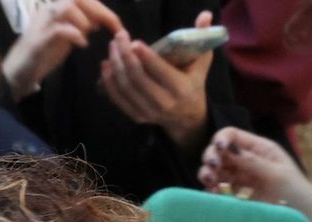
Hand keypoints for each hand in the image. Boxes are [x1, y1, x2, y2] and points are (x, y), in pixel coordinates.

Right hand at [2, 0, 123, 99]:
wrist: (19, 71)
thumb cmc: (43, 53)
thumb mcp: (67, 35)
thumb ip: (81, 25)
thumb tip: (99, 20)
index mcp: (57, 7)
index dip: (103, 9)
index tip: (117, 26)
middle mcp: (49, 10)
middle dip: (99, 12)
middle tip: (112, 29)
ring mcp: (43, 23)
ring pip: (67, 7)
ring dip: (84, 20)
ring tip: (89, 36)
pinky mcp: (38, 39)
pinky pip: (60, 29)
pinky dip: (75, 34)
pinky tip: (82, 44)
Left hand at [99, 11, 212, 150]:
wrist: (187, 117)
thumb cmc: (194, 83)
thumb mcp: (202, 61)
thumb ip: (202, 37)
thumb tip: (205, 14)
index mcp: (181, 88)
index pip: (159, 71)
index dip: (145, 56)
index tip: (133, 42)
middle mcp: (163, 102)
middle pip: (137, 78)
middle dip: (124, 56)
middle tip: (118, 38)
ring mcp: (148, 112)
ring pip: (125, 87)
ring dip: (115, 66)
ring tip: (112, 48)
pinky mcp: (136, 117)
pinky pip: (118, 99)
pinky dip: (109, 82)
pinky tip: (106, 66)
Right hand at [197, 126, 311, 217]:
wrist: (301, 214)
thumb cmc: (294, 190)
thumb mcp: (275, 173)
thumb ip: (252, 161)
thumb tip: (227, 149)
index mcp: (259, 148)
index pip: (232, 135)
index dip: (220, 139)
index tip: (218, 151)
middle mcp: (247, 158)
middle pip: (219, 151)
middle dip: (211, 159)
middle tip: (212, 172)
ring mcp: (241, 174)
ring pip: (215, 168)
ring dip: (207, 174)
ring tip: (211, 184)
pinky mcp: (237, 191)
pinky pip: (218, 186)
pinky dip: (211, 189)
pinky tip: (213, 194)